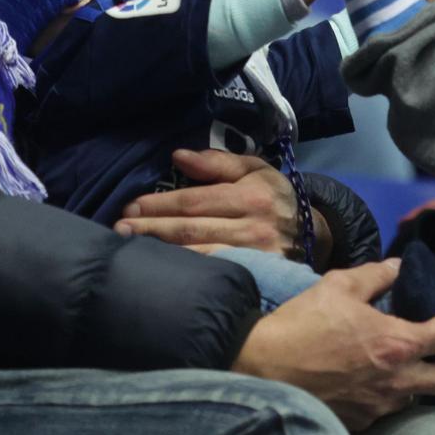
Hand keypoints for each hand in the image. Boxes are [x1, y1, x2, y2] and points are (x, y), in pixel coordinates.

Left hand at [117, 149, 306, 258]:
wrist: (315, 235)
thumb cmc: (274, 198)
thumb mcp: (255, 170)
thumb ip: (218, 162)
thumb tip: (178, 156)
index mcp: (251, 195)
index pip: (194, 201)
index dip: (160, 204)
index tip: (131, 206)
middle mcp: (254, 227)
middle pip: (191, 229)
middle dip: (151, 229)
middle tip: (119, 229)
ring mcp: (256, 257)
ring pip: (199, 255)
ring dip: (161, 253)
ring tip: (130, 250)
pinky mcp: (257, 279)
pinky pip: (214, 276)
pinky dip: (185, 274)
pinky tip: (163, 272)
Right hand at [232, 261, 434, 429]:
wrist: (261, 370)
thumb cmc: (300, 325)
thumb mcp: (337, 286)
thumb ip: (375, 274)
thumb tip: (398, 267)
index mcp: (398, 344)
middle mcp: (399, 381)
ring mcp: (382, 407)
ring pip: (423, 393)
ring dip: (426, 372)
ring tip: (409, 353)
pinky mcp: (363, 422)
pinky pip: (390, 406)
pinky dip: (394, 387)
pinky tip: (374, 373)